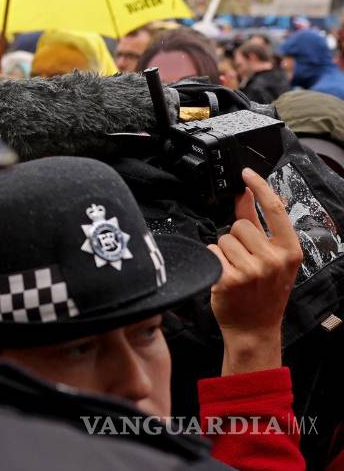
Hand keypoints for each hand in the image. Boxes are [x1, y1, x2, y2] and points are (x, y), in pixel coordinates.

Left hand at [206, 168, 302, 375]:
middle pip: (239, 226)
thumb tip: (246, 193)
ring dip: (224, 252)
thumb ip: (259, 225)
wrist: (254, 328)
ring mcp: (251, 270)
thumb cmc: (264, 291)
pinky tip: (223, 277)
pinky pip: (211, 252)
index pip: (274, 209)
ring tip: (235, 270)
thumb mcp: (273, 259)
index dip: (259, 187)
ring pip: (222, 239)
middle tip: (244, 261)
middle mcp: (273, 260)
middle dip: (236, 239)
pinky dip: (213, 262)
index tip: (246, 172)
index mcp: (290, 251)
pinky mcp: (228, 279)